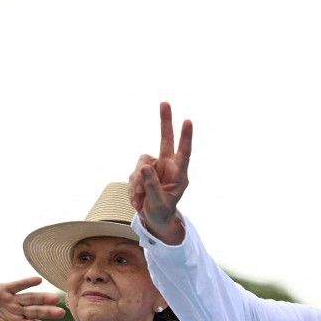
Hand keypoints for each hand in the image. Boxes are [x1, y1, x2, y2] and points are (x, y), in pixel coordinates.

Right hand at [0, 278, 63, 320]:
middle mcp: (18, 311)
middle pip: (36, 312)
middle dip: (48, 313)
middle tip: (61, 313)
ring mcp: (12, 300)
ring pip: (30, 298)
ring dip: (42, 298)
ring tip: (54, 298)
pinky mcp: (4, 289)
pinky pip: (18, 285)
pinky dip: (26, 282)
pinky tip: (38, 280)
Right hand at [129, 102, 191, 239]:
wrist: (154, 219)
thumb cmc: (162, 211)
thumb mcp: (159, 203)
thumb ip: (152, 185)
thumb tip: (145, 166)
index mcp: (179, 174)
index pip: (184, 153)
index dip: (185, 138)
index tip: (188, 121)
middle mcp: (168, 166)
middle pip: (165, 140)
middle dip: (164, 122)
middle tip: (165, 102)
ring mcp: (154, 167)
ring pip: (141, 164)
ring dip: (137, 183)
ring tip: (140, 200)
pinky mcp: (142, 171)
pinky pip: (133, 174)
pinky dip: (133, 188)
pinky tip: (138, 200)